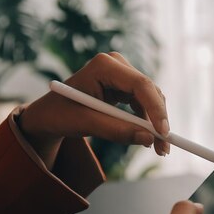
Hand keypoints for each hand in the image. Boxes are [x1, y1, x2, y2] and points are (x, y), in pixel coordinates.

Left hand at [18, 52, 169, 169]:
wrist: (48, 114)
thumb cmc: (60, 114)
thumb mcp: (86, 124)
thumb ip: (117, 130)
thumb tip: (149, 139)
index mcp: (103, 66)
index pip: (140, 85)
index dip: (155, 108)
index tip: (163, 132)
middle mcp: (116, 65)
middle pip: (150, 92)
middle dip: (159, 120)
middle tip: (164, 147)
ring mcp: (122, 74)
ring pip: (150, 99)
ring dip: (156, 124)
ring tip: (159, 148)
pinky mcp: (124, 86)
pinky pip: (144, 105)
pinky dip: (148, 122)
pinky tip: (150, 139)